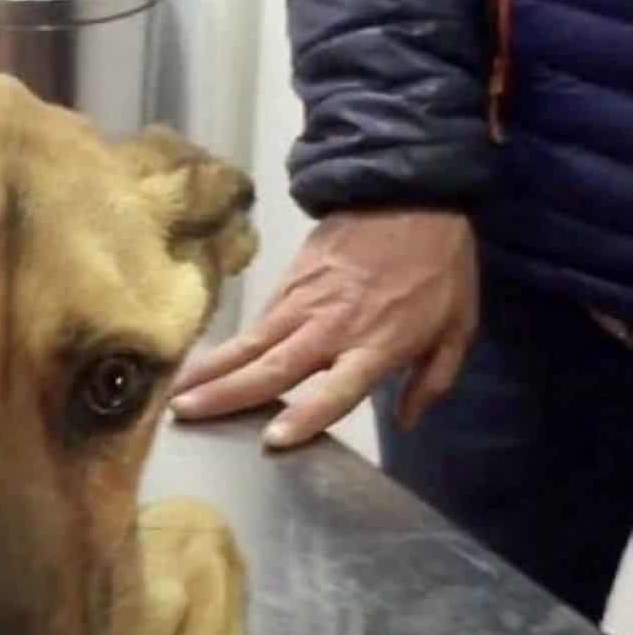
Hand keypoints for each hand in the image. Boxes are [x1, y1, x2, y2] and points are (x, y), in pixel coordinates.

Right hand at [169, 209, 478, 447]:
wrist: (407, 193)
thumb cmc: (439, 266)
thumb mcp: (458, 325)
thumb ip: (434, 378)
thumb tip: (406, 420)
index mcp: (376, 346)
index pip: (336, 390)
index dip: (304, 417)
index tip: (271, 441)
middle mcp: (330, 329)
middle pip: (271, 368)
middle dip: (226, 394)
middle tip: (184, 415)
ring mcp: (302, 304)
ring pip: (249, 344)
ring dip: (210, 371)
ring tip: (174, 395)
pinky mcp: (286, 284)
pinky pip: (256, 323)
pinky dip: (228, 347)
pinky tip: (202, 365)